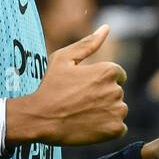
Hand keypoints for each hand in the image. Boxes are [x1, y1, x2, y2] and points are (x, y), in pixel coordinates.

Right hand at [6, 25, 128, 145]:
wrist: (40, 119)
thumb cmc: (50, 87)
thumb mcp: (64, 59)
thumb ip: (88, 43)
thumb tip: (106, 28)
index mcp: (108, 71)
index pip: (117, 74)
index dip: (100, 80)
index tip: (84, 87)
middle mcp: (116, 90)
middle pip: (117, 92)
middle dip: (103, 96)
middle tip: (80, 102)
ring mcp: (116, 111)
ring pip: (119, 110)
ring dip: (107, 112)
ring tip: (84, 114)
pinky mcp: (115, 130)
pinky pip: (119, 127)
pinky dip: (108, 128)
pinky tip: (90, 126)